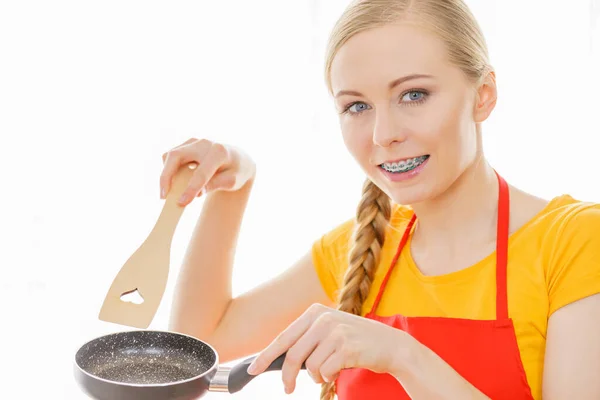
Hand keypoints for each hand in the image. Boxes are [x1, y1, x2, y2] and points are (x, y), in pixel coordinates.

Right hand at [160, 138, 255, 205]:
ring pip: (171, 155)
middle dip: (166, 176)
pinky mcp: (188, 144)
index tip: (181, 202)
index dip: (190, 189)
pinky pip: (172, 156)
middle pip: (177, 156)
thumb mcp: (232, 181)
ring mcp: (195, 141)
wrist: (239, 159)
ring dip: (166, 173)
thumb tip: (197, 193)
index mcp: (219, 152)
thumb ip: (216, 185)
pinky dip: (169, 168)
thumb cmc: (236, 172)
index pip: (201, 173)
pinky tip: (174, 182)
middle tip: (163, 196)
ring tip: (167, 192)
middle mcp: (205, 143)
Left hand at [246, 303, 409, 393]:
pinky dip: (330, 376)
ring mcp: (335, 331)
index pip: (283, 337)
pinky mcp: (346, 346)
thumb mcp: (330, 332)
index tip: (253, 369)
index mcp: (315, 312)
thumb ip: (307, 340)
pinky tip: (340, 369)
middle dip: (287, 376)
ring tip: (329, 371)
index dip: (266, 355)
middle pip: (292, 355)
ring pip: (310, 366)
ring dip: (317, 376)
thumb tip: (278, 360)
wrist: (391, 345)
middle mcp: (323, 318)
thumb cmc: (356, 342)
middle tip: (287, 389)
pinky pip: (325, 371)